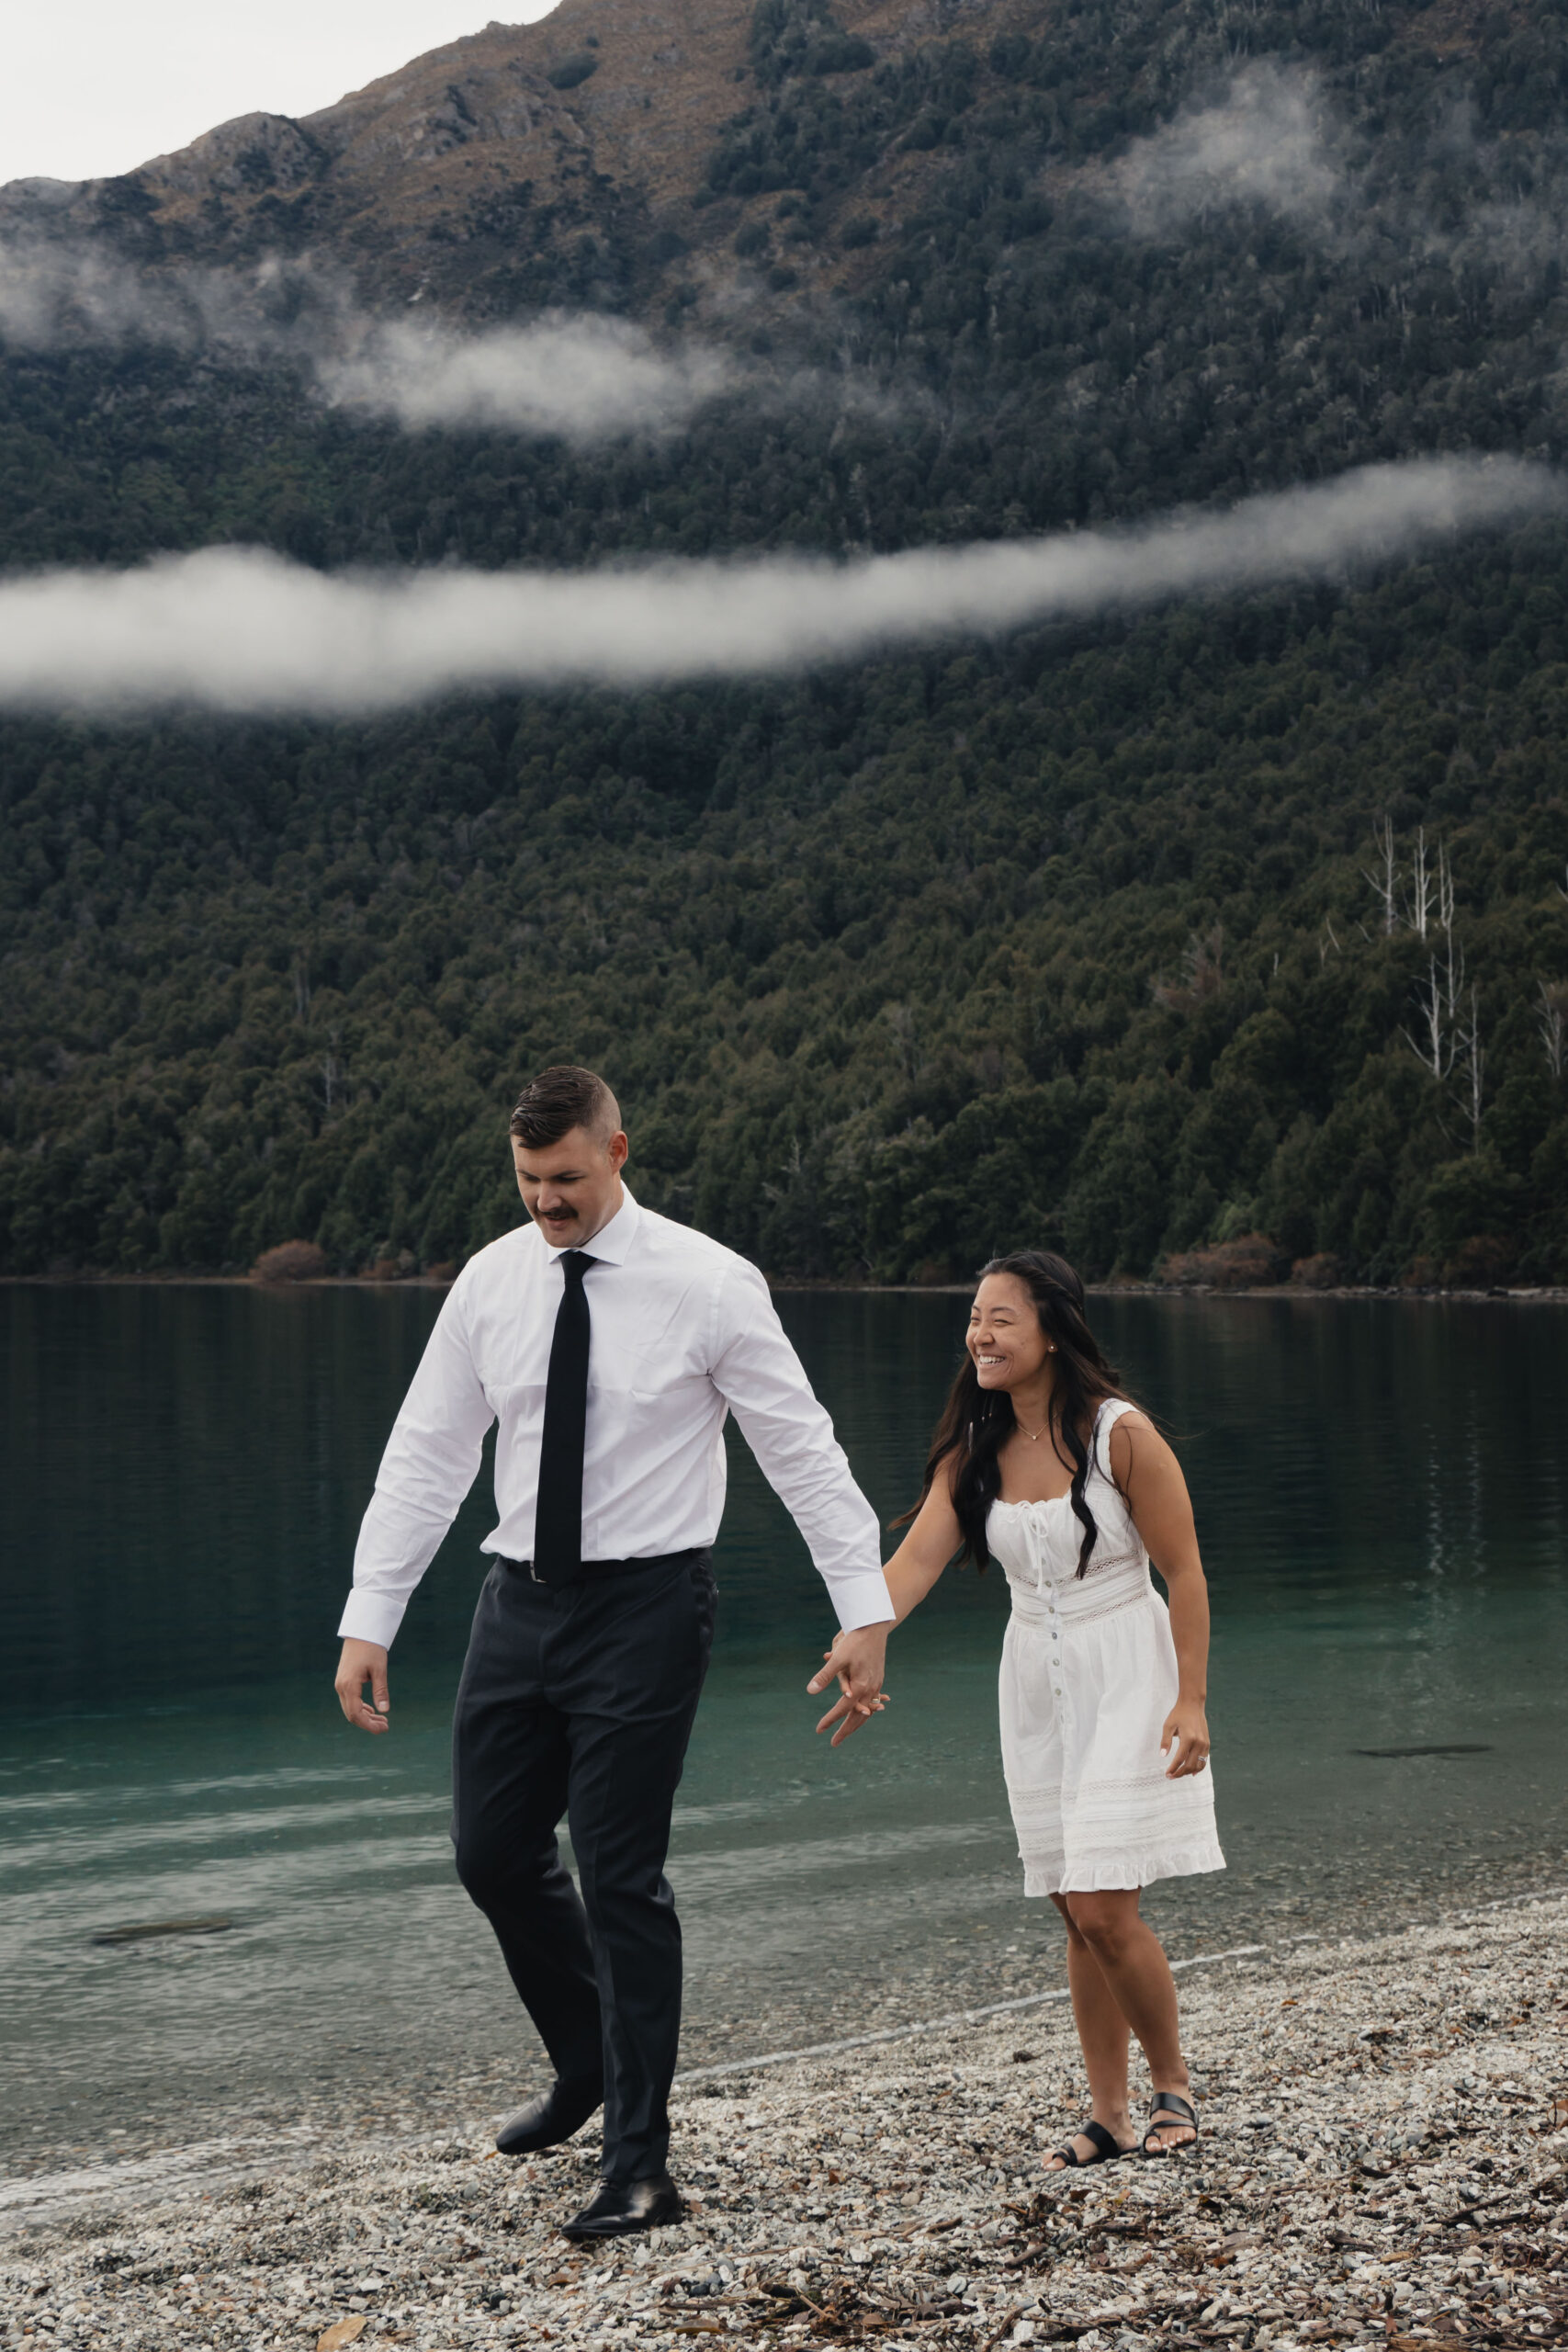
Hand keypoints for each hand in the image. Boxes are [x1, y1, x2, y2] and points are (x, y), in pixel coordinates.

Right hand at [336, 1639, 390, 1733]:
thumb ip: (381, 1691)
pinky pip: (349, 1701)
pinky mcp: (343, 1682)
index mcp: (349, 1685)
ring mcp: (340, 1685)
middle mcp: (341, 1687)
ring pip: (350, 1709)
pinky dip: (361, 1708)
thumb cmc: (372, 1649)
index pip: (356, 1714)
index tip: (384, 1729)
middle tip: (386, 1726)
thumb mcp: (379, 1670)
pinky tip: (372, 1711)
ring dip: (365, 1717)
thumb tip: (385, 1711)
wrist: (360, 1633)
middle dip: (368, 1723)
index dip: (369, 1725)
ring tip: (383, 1721)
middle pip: (352, 1714)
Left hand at [806, 1621, 891, 1747]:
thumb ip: (824, 1675)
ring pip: (867, 1710)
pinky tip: (864, 1712)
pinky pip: (873, 1701)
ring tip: (847, 1731)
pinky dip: (867, 1709)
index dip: (830, 1720)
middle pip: (857, 1717)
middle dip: (846, 1731)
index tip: (819, 1730)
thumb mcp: (837, 1657)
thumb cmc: (854, 1641)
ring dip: (857, 1722)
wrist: (874, 1627)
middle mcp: (870, 1689)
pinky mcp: (878, 1679)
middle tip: (834, 1743)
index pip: (841, 1709)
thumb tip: (810, 1691)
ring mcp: (876, 1685)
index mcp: (859, 1686)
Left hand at [1161, 1697, 1209, 1777]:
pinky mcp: (1207, 1743)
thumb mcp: (1168, 1725)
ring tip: (1179, 1774)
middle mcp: (1199, 1742)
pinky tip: (1191, 1771)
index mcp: (1189, 1738)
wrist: (1193, 1704)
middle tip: (1170, 1776)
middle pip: (1190, 1765)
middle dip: (1180, 1773)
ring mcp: (1205, 1744)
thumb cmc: (1178, 1714)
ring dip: (1188, 1772)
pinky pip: (1204, 1760)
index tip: (1167, 1774)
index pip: (1180, 1759)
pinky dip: (1198, 1767)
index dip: (1173, 1768)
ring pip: (1198, 1765)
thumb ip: (1165, 1741)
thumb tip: (1162, 1755)